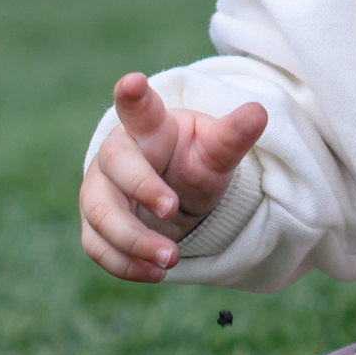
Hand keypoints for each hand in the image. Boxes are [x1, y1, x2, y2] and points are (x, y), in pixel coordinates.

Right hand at [78, 73, 267, 283]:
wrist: (176, 193)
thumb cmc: (192, 161)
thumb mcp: (216, 150)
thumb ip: (233, 136)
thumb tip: (260, 112)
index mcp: (148, 127)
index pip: (139, 108)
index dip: (133, 96)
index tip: (133, 82)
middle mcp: (116, 153)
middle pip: (115, 164)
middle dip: (142, 188)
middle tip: (173, 209)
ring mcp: (99, 189)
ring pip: (100, 212)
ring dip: (132, 239)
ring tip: (171, 259)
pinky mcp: (95, 223)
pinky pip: (98, 247)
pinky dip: (125, 264)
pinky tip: (156, 272)